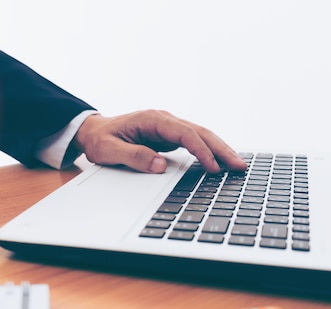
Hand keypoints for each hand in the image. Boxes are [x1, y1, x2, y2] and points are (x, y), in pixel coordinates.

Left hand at [72, 110, 246, 172]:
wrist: (91, 131)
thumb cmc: (99, 140)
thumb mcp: (109, 150)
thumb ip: (133, 157)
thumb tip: (161, 165)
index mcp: (151, 119)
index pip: (184, 133)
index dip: (200, 150)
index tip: (212, 167)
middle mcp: (163, 120)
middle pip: (199, 131)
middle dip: (221, 148)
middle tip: (239, 165)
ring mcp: (167, 127)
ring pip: (200, 135)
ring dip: (218, 149)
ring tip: (236, 165)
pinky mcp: (168, 136)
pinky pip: (193, 142)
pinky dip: (208, 150)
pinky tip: (219, 161)